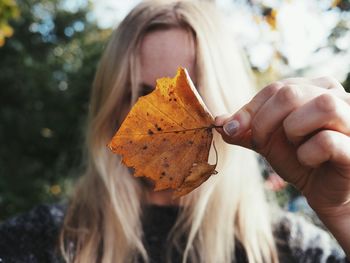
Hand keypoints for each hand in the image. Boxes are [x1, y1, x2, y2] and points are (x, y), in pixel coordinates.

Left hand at [215, 77, 349, 253]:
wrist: (324, 191)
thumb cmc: (299, 159)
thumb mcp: (268, 141)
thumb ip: (245, 130)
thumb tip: (218, 122)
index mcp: (316, 89)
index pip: (276, 88)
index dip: (248, 110)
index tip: (231, 129)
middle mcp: (338, 97)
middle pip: (290, 93)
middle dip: (263, 121)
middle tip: (258, 142)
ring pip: (320, 106)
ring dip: (292, 130)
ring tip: (295, 146)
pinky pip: (327, 141)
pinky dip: (308, 154)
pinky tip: (310, 162)